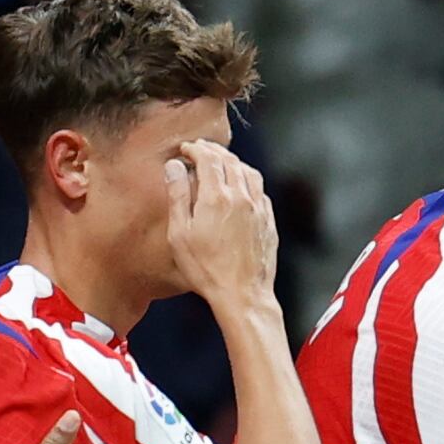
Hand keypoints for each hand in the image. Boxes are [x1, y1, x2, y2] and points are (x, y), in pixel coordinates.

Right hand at [165, 139, 280, 311]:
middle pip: (229, 161)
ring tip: (221, 162)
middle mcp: (241, 197)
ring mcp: (258, 208)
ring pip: (249, 172)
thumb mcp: (180, 234)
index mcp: (217, 197)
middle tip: (201, 149)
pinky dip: (248, 180)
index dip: (195, 149)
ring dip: (233, 162)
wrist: (242, 294)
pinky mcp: (268, 221)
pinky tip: (241, 186)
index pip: (208, 158)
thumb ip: (178, 196)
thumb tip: (174, 167)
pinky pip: (260, 190)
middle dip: (213, 151)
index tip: (186, 149)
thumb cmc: (207, 270)